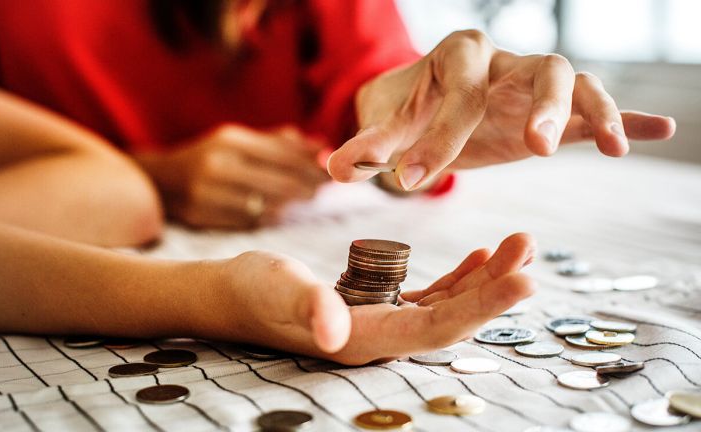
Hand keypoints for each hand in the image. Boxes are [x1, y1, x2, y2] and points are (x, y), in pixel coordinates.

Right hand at [138, 124, 328, 228]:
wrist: (161, 180)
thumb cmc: (210, 157)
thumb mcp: (239, 140)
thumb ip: (280, 142)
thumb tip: (322, 146)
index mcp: (229, 141)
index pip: (282, 154)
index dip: (311, 165)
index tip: (330, 171)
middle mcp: (218, 165)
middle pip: (279, 182)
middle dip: (307, 186)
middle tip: (324, 189)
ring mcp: (208, 193)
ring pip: (266, 205)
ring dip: (291, 204)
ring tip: (305, 198)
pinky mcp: (203, 216)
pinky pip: (248, 221)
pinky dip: (269, 216)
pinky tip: (278, 211)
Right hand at [217, 233, 534, 364]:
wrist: (232, 294)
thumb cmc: (251, 290)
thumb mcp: (278, 290)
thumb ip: (308, 308)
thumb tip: (334, 332)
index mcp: (364, 340)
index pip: (437, 329)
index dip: (483, 308)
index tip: (525, 281)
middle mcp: (381, 339)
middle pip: (453, 318)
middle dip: (496, 288)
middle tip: (529, 249)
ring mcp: (381, 324)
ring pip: (447, 306)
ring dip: (485, 279)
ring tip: (517, 246)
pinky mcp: (376, 307)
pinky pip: (428, 296)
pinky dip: (458, 277)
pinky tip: (479, 258)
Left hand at [328, 30, 676, 190]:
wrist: (424, 105)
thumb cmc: (405, 112)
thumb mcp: (385, 127)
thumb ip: (365, 147)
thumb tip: (333, 168)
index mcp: (457, 57)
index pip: (458, 94)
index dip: (436, 138)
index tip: (412, 181)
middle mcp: (502, 62)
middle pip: (538, 68)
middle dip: (540, 105)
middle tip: (534, 149)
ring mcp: (531, 84)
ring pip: (576, 82)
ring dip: (593, 111)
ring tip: (611, 147)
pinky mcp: (550, 111)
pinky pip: (595, 108)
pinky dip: (624, 118)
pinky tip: (659, 131)